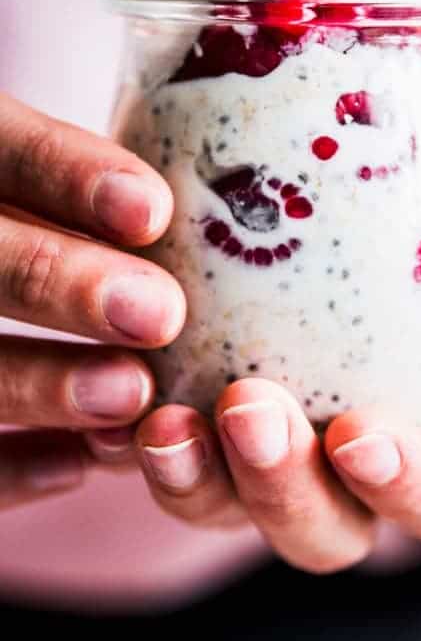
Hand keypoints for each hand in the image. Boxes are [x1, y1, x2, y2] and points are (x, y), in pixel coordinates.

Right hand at [0, 92, 185, 509]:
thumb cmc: (24, 226)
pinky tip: (78, 464)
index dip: (66, 173)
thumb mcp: (30, 183)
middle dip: (55, 280)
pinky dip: (6, 467)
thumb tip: (183, 214)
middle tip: (159, 312)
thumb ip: (74, 187)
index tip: (152, 208)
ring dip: (39, 382)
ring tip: (131, 393)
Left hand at [129, 130, 420, 572]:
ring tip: (158, 415)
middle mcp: (346, 465)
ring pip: (225, 509)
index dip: (406, 486)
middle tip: (250, 405)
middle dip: (283, 488)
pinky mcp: (197, 415)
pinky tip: (105, 393)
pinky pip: (156, 457)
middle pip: (323, 530)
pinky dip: (125, 441)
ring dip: (192, 480)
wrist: (360, 211)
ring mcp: (265, 451)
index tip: (359, 432)